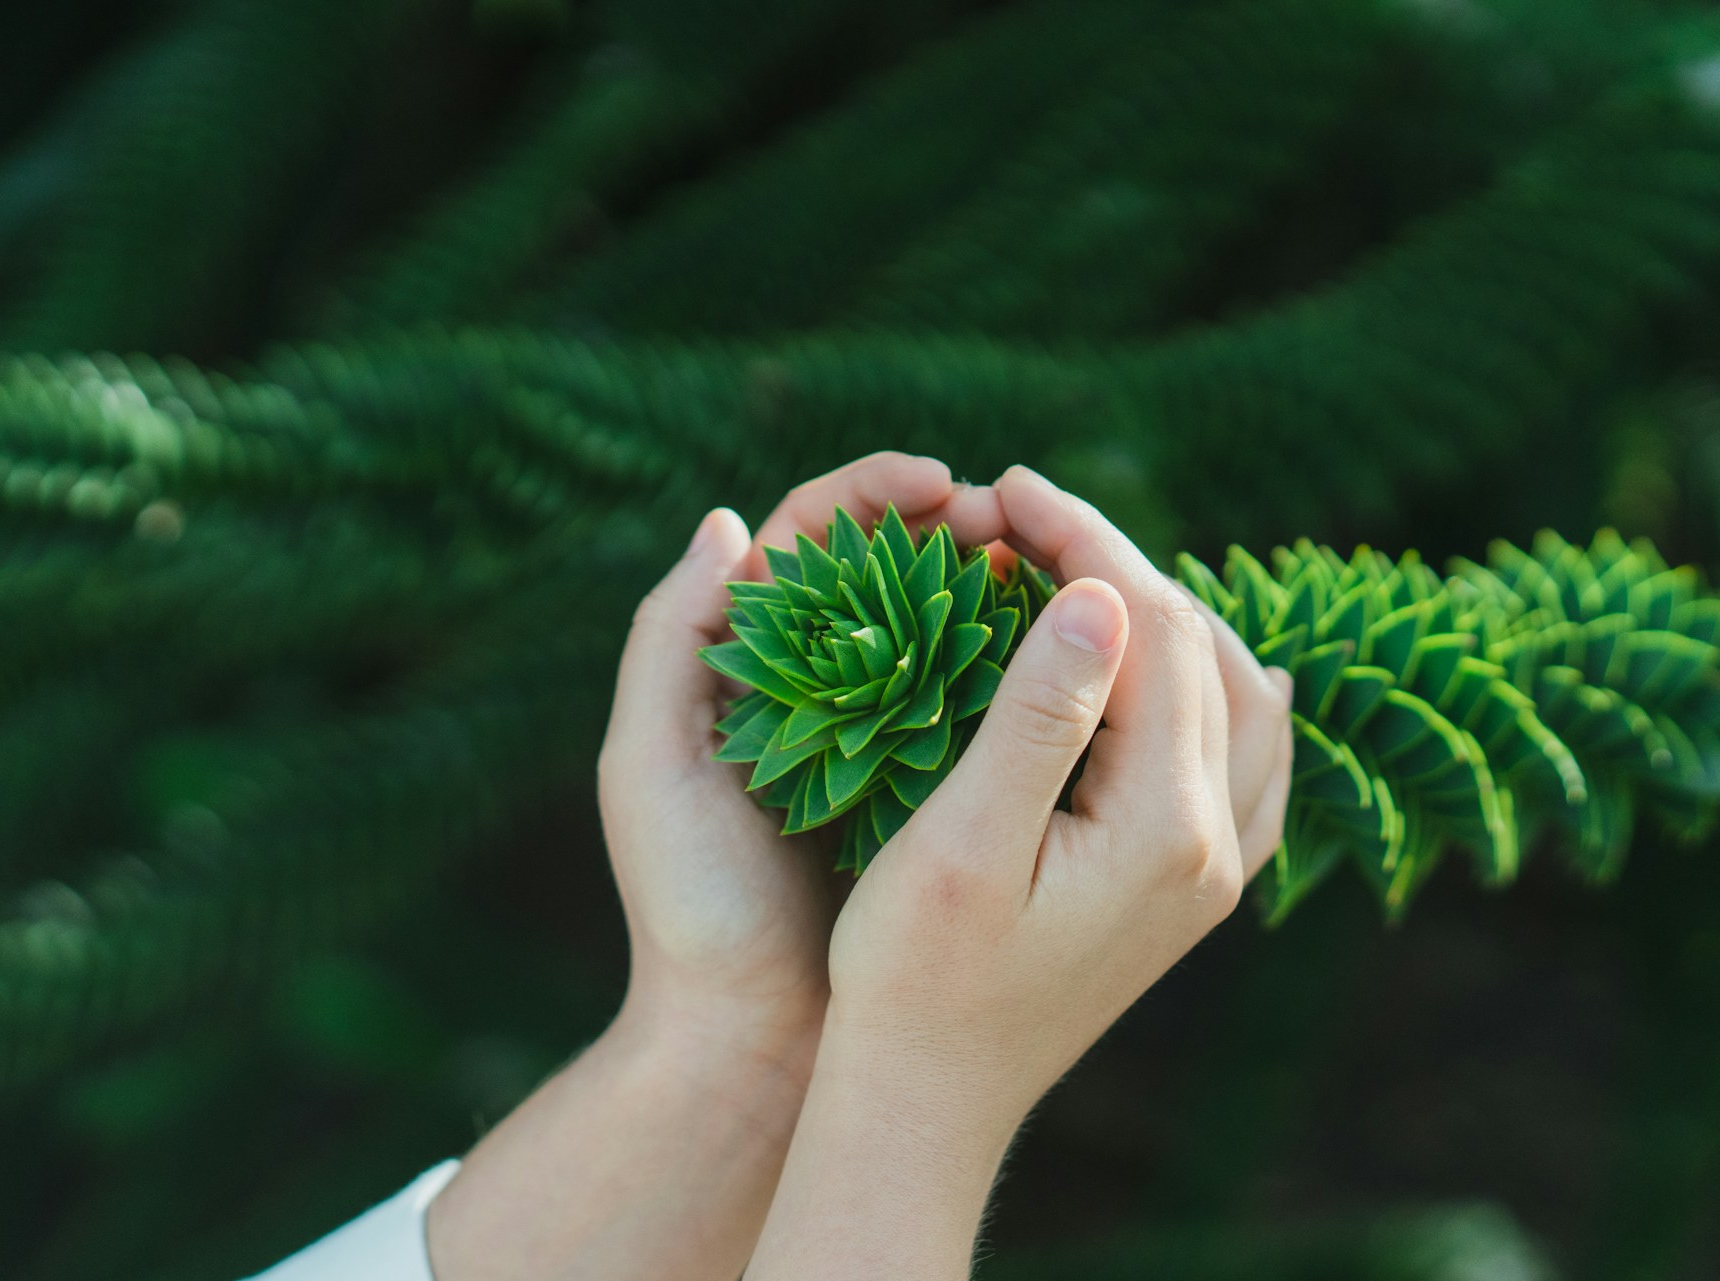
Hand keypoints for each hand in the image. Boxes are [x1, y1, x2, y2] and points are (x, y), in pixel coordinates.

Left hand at [430, 452, 997, 1280]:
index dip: (877, 494)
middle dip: (958, 527)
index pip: (813, 538)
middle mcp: (818, 686)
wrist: (751, 1037)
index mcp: (747, 663)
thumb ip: (668, 642)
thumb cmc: (691, 905)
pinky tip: (1071, 658)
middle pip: (895, 568)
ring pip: (948, 631)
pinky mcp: (933, 792)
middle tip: (1021, 523)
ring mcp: (881, 737)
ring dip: (1000, 590)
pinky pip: (984, 709)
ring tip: (1058, 571)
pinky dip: (1024, 673)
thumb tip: (729, 524)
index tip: (945, 485)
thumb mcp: (649, 769)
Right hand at [745, 465, 1292, 1280]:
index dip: (1082, 539)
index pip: (1151, 631)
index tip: (1004, 489)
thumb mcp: (960, 842)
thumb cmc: (912, 975)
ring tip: (1073, 575)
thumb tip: (1102, 592)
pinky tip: (1163, 669)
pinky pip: (1245, 757)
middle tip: (1017, 518)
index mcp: (1164, 827)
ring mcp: (1217, 872)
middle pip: (1200, 650)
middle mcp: (1216, 845)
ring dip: (1164, 617)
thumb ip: (1039, 715)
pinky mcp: (1195, 889)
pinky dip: (1205, 686)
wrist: (931, 1098)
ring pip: (1239, 696)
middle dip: (1114, 564)